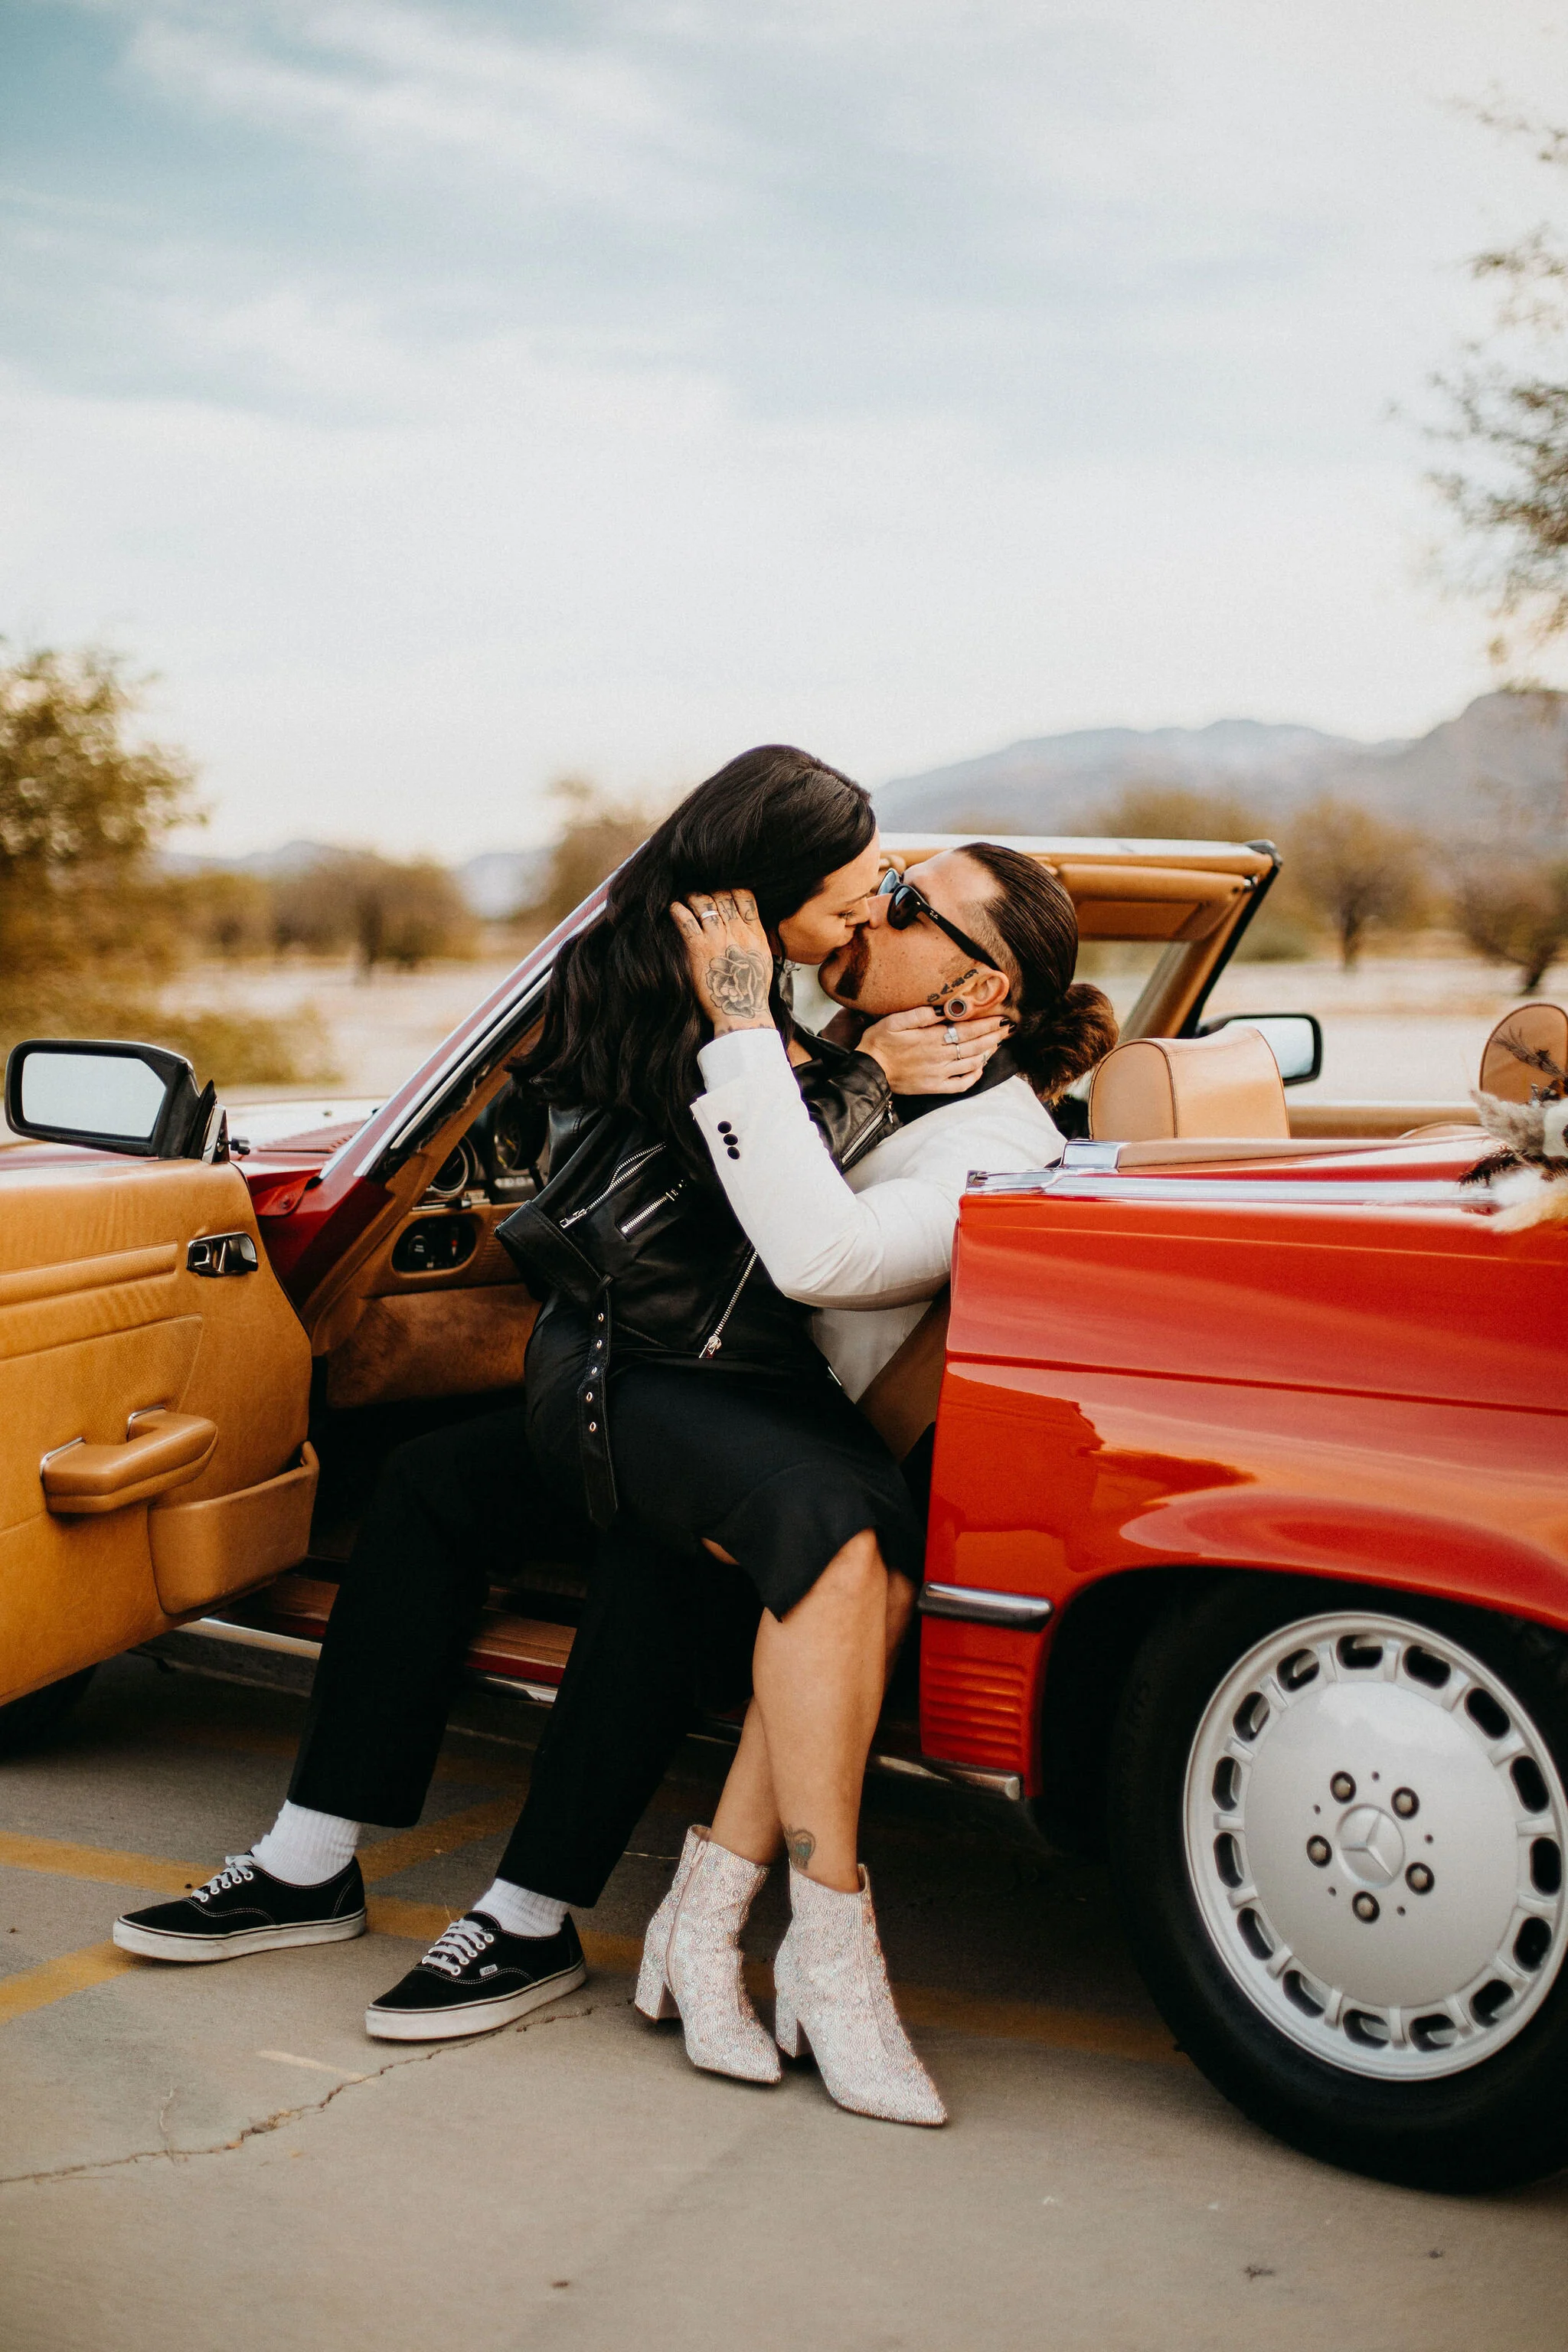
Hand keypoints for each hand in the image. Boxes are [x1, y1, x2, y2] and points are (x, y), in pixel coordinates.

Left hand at [670, 888, 773, 1031]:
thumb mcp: (763, 959)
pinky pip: (685, 920)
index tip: (722, 892)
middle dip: (711, 891)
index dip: (731, 889)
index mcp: (755, 933)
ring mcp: (716, 938)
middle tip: (702, 895)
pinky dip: (678, 910)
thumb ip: (754, 938)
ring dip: (693, 897)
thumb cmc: (751, 990)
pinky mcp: (697, 949)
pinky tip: (674, 909)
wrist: (741, 1012)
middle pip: (722, 895)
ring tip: (687, 898)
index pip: (744, 896)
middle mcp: (736, 931)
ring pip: (703, 903)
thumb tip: (746, 924)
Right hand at [857, 1005, 1009, 1093]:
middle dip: (993, 1037)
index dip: (986, 1024)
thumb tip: (941, 1010)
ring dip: (987, 1054)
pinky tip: (979, 1068)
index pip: (967, 1030)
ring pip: (971, 1064)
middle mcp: (939, 1056)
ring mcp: (938, 1074)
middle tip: (1007, 1030)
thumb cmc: (879, 1042)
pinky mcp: (934, 1087)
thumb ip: (919, 1014)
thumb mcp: (893, 1021)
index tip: (1001, 1019)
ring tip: (996, 1044)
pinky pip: (960, 1085)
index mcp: (931, 1038)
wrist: (869, 1071)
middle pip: (974, 1046)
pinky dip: (973, 1077)